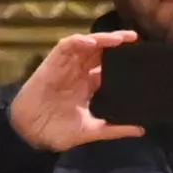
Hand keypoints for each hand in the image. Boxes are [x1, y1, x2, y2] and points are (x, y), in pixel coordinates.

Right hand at [7, 28, 141, 153]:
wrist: (30, 134)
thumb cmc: (57, 131)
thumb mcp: (91, 130)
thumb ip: (115, 129)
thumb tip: (141, 130)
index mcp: (89, 86)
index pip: (109, 66)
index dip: (124, 60)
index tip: (142, 57)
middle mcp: (79, 73)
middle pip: (101, 51)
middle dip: (118, 42)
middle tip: (136, 39)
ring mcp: (66, 66)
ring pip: (87, 45)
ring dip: (103, 38)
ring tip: (121, 38)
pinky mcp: (52, 63)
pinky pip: (66, 46)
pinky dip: (80, 41)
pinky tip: (93, 42)